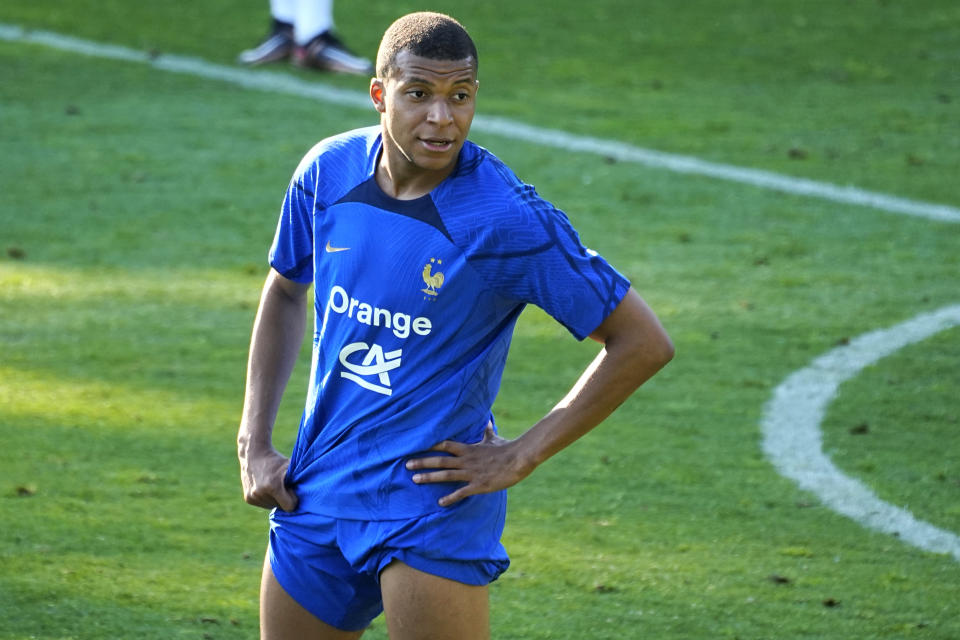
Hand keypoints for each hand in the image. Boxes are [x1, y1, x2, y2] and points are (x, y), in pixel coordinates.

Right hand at [238, 443, 297, 511]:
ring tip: (274, 485)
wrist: (253, 453)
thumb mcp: (290, 465)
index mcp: (273, 486)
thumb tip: (313, 491)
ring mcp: (253, 497)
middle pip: (280, 506)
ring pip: (271, 506)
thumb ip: (300, 477)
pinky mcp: (248, 498)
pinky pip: (263, 504)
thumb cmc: (276, 459)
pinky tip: (266, 487)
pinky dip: (267, 498)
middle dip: (284, 498)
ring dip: (275, 499)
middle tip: (283, 486)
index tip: (292, 490)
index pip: (289, 506)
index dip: (293, 500)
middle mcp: (260, 493)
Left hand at [406, 423, 534, 506]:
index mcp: (468, 449)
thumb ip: (486, 431)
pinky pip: (461, 492)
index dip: (430, 445)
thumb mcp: (493, 438)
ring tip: (414, 479)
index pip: (445, 445)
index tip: (416, 445)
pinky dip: (450, 497)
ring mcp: (471, 473)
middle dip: (422, 462)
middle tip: (406, 464)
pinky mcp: (478, 485)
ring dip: (429, 477)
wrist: (519, 458)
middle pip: (440, 461)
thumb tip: (486, 420)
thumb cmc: (506, 448)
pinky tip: (440, 502)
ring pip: (445, 475)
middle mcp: (466, 460)